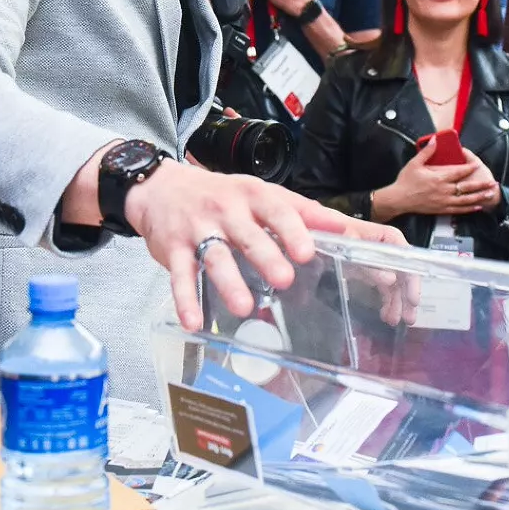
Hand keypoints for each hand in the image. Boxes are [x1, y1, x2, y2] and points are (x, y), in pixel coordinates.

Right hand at [126, 161, 396, 331]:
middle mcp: (226, 210)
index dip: (292, 230)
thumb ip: (302, 213)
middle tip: (284, 280)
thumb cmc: (223, 195)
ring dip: (229, 282)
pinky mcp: (173, 249)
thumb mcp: (262, 195)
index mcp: (253, 196)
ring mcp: (198, 229)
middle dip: (265, 256)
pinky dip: (185, 300)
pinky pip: (180, 276)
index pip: (277, 210)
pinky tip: (194, 323)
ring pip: (215, 256)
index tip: (307, 252)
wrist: (161, 187)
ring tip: (244, 307)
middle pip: (248, 235)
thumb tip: (347, 230)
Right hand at [378, 141, 483, 216]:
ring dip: (478, 197)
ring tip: (489, 195)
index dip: (470, 168)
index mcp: (438, 178)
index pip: (458, 172)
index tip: (478, 165)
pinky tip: (476, 206)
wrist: (399, 199)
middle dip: (480, 185)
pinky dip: (469, 208)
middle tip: (492, 183)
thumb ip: (427, 152)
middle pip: (466, 187)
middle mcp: (444, 190)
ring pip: (465, 200)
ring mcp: (443, 201)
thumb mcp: (414, 163)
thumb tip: (434, 140)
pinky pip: (458, 209)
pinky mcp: (441, 209)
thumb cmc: (405, 181)